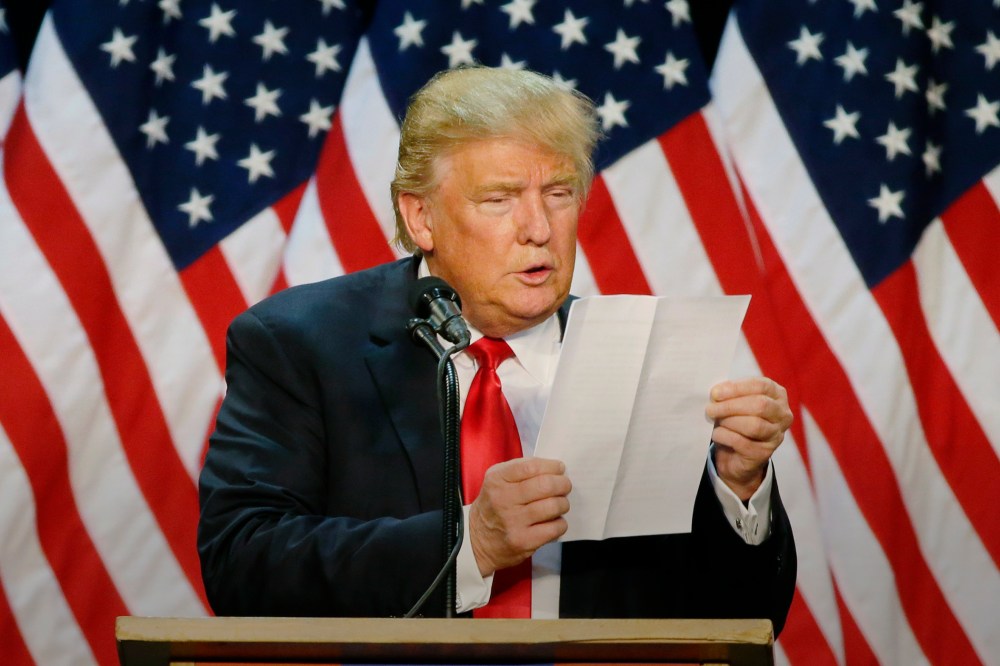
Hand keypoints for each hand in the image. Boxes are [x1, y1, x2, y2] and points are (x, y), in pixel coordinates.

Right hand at [468, 457, 570, 576]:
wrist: (477, 541)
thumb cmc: (494, 505)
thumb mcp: (497, 480)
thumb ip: (521, 470)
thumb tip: (554, 468)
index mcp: (497, 479)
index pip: (531, 466)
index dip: (551, 466)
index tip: (559, 468)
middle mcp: (502, 499)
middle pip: (546, 485)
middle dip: (563, 484)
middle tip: (564, 486)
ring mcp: (513, 522)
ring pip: (554, 506)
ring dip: (563, 504)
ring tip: (558, 504)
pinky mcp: (523, 541)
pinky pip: (555, 528)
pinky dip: (560, 523)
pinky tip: (553, 521)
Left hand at [705, 377, 791, 500]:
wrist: (736, 454)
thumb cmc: (736, 420)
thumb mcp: (736, 402)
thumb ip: (730, 394)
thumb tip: (716, 393)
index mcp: (777, 395)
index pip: (762, 386)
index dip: (737, 388)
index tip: (715, 393)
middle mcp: (782, 415)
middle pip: (760, 405)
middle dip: (731, 406)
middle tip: (710, 409)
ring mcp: (776, 435)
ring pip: (755, 425)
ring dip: (729, 421)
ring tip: (716, 420)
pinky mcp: (764, 453)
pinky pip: (743, 442)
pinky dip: (725, 436)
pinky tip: (717, 434)